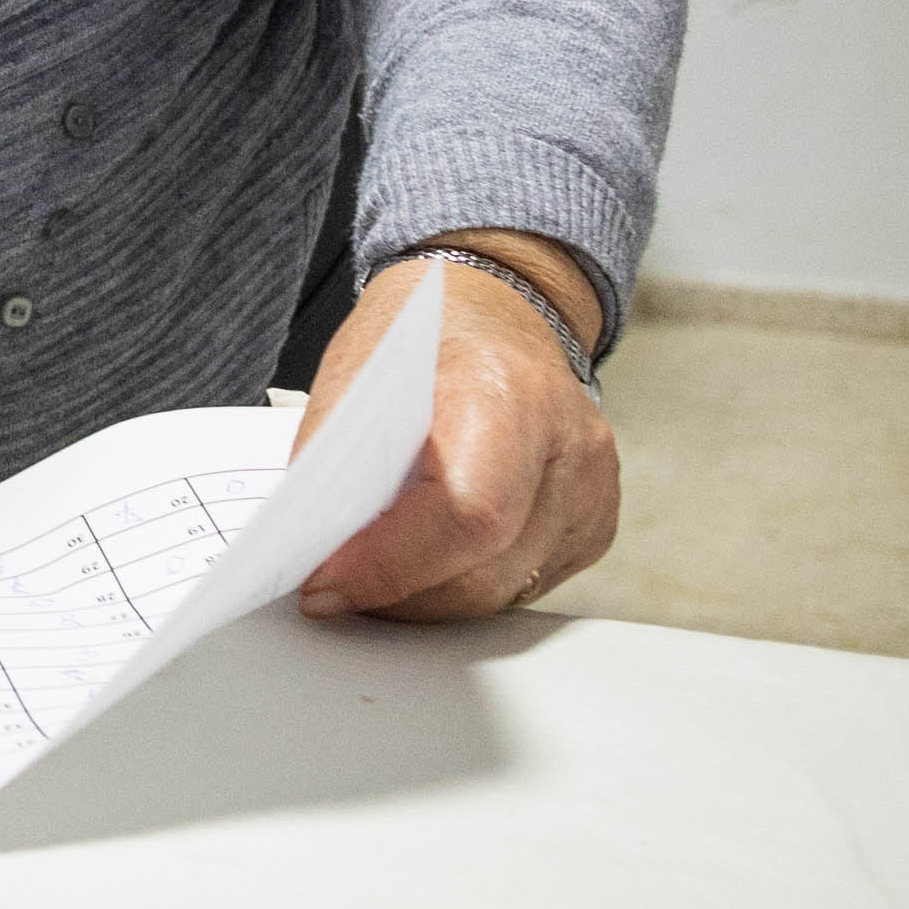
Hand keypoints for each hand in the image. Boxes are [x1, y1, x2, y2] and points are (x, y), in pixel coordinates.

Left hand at [295, 242, 622, 621]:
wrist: (497, 310)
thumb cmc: (426, 335)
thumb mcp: (358, 374)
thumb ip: (335, 463)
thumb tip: (314, 552)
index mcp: (507, 391)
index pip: (468, 511)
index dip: (392, 565)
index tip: (326, 585)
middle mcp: (569, 444)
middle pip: (485, 569)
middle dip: (397, 594)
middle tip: (333, 586)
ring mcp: (592, 490)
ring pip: (502, 591)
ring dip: (427, 598)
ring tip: (372, 573)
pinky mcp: (594, 524)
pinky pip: (523, 583)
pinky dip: (465, 583)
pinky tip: (427, 558)